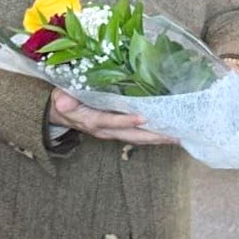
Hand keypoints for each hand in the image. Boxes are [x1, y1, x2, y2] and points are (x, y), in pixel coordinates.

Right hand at [49, 89, 176, 144]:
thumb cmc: (64, 102)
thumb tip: (62, 101)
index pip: (110, 121)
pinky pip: (138, 136)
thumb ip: (63, 101)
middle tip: (174, 134)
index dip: (125, 121)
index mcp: (92, 121)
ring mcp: (114, 132)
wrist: (62, 115)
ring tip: (178, 136)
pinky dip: (154, 135)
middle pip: (132, 135)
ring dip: (158, 138)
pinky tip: (169, 132)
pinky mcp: (119, 131)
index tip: (143, 118)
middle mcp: (106, 130)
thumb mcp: (60, 99)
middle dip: (153, 136)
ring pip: (138, 138)